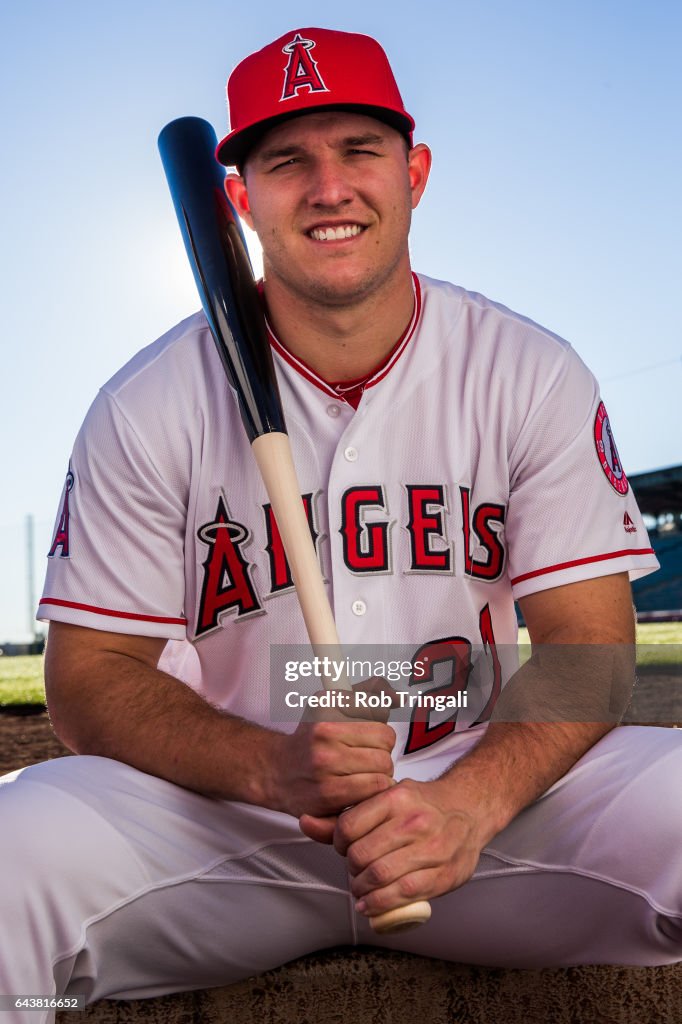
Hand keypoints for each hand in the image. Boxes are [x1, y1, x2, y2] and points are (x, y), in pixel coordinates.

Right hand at [276, 678, 398, 823]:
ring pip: (383, 770)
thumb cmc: (309, 740)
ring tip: (363, 774)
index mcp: (327, 708)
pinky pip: (372, 792)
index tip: (369, 734)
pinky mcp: (328, 794)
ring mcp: (325, 764)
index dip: (379, 730)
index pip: (381, 718)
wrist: (277, 771)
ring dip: (379, 775)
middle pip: (385, 744)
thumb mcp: (333, 705)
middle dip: (381, 753)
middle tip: (367, 757)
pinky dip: (372, 793)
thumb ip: (369, 695)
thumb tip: (397, 697)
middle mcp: (324, 734)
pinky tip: (360, 789)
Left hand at [326, 777, 486, 918]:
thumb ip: (347, 814)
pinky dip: (379, 904)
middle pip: (361, 855)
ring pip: (379, 876)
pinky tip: (370, 905)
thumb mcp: (386, 798)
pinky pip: (403, 894)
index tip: (343, 848)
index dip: (337, 843)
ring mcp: (431, 848)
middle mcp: (414, 821)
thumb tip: (305, 821)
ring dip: (361, 890)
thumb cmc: (421, 805)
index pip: (348, 826)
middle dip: (350, 869)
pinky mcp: (443, 874)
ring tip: (361, 889)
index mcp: (396, 798)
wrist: (469, 809)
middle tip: (354, 870)